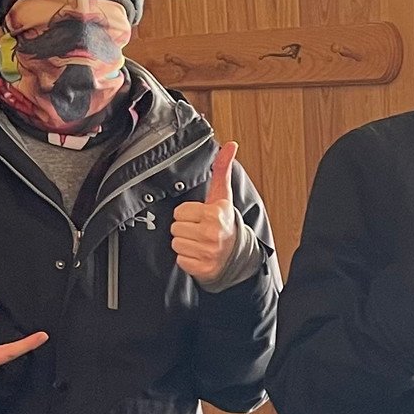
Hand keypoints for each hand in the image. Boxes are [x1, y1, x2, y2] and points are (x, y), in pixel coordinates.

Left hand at [170, 140, 241, 286]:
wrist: (237, 255)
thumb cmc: (225, 224)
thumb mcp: (223, 197)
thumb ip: (222, 169)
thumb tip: (230, 145)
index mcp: (216, 213)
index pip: (179, 212)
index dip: (188, 214)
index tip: (201, 217)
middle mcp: (213, 233)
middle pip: (175, 228)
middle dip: (186, 229)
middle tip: (200, 231)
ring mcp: (208, 252)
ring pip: (176, 243)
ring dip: (186, 244)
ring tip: (200, 242)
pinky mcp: (202, 268)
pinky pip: (180, 260)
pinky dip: (188, 259)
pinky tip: (200, 255)